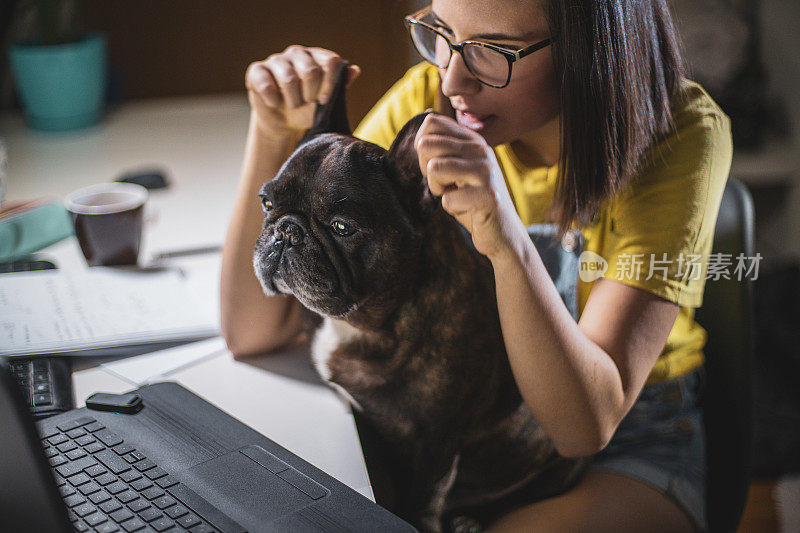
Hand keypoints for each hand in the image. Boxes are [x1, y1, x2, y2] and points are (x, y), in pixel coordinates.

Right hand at [245, 45, 360, 138]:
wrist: (284, 123)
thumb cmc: (309, 109)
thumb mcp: (328, 102)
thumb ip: (341, 86)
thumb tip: (354, 70)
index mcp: (318, 57)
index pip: (330, 61)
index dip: (330, 84)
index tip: (324, 101)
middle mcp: (298, 53)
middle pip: (310, 70)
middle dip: (310, 95)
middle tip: (306, 103)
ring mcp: (276, 59)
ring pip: (288, 79)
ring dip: (292, 100)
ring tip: (292, 105)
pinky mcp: (257, 70)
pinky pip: (266, 84)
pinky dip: (273, 100)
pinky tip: (275, 104)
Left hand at [415, 113, 526, 260]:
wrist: (502, 231)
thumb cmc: (472, 200)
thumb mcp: (456, 168)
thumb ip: (443, 147)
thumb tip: (424, 121)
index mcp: (472, 140)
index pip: (431, 124)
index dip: (423, 149)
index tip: (439, 167)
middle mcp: (481, 149)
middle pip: (426, 144)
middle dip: (427, 171)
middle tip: (447, 185)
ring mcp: (486, 171)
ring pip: (434, 168)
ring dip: (438, 189)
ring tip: (457, 195)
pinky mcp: (488, 195)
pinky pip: (447, 199)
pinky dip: (452, 208)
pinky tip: (468, 209)